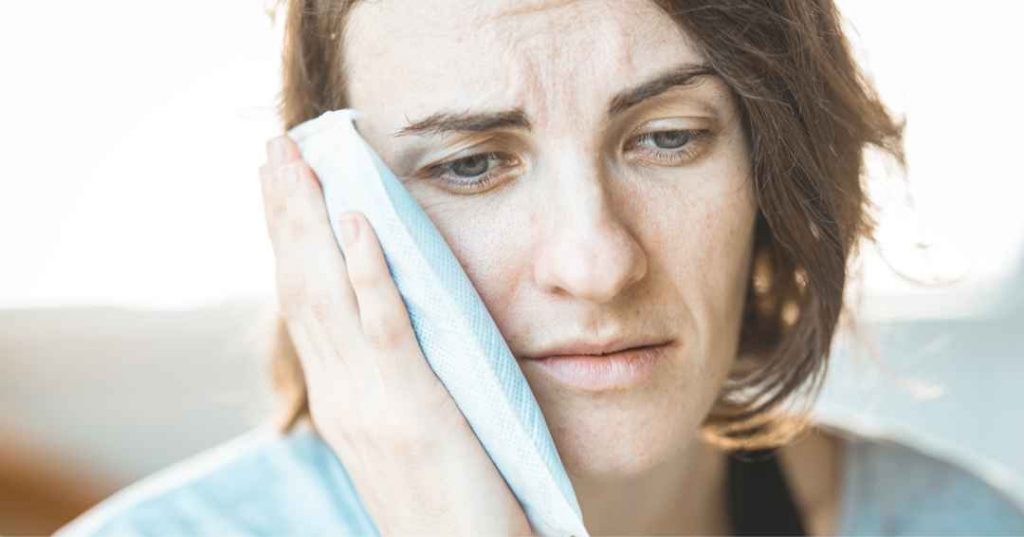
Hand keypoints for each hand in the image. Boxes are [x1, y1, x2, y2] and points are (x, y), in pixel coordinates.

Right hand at [258, 134, 533, 535]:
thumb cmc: (448, 506)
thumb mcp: (407, 437)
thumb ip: (393, 383)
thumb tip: (393, 328)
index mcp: (341, 400)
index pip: (304, 304)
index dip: (288, 239)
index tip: (279, 184)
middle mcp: (342, 396)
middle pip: (301, 286)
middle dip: (285, 212)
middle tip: (273, 146)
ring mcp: (371, 404)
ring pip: (327, 294)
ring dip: (309, 221)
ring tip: (295, 160)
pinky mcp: (415, 412)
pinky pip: (385, 329)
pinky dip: (366, 271)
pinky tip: (355, 221)